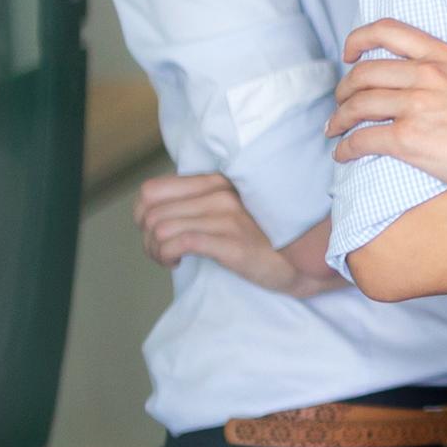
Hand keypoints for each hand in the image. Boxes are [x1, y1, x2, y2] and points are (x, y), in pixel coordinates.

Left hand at [135, 173, 329, 297]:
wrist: (305, 261)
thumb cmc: (266, 240)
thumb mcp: (232, 212)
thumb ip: (201, 204)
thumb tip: (155, 215)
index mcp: (217, 182)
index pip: (152, 190)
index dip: (141, 215)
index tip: (155, 233)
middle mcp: (220, 193)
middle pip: (150, 212)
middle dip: (146, 239)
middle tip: (162, 253)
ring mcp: (227, 215)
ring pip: (160, 228)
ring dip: (155, 251)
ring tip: (170, 260)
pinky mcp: (231, 240)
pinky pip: (179, 242)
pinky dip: (167, 256)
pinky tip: (178, 264)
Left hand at [332, 20, 446, 202]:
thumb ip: (441, 74)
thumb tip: (410, 83)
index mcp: (442, 57)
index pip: (387, 30)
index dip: (359, 39)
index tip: (349, 55)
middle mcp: (426, 75)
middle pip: (364, 73)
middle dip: (343, 90)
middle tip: (340, 104)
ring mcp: (416, 106)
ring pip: (357, 105)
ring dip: (339, 119)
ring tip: (335, 129)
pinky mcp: (409, 139)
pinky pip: (362, 139)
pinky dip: (346, 148)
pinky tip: (343, 155)